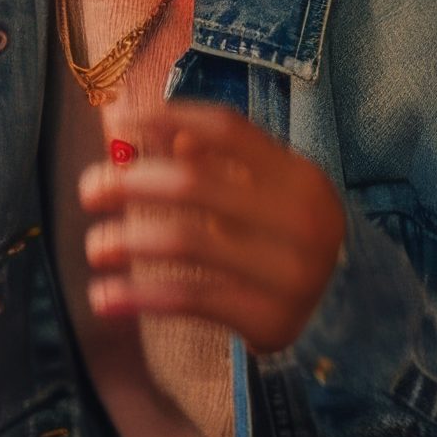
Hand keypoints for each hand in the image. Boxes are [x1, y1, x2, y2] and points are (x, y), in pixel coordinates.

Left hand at [78, 101, 347, 353]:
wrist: (347, 315)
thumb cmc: (284, 241)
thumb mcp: (265, 195)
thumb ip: (216, 160)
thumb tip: (145, 126)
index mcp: (298, 175)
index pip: (225, 129)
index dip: (165, 117)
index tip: (116, 121)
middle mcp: (300, 220)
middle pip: (195, 183)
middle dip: (129, 183)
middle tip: (89, 190)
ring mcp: (291, 273)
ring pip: (186, 241)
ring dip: (126, 240)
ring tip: (95, 246)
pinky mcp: (271, 319)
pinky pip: (188, 299)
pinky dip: (137, 296)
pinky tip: (102, 296)